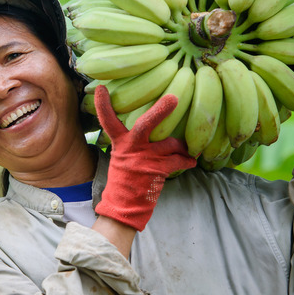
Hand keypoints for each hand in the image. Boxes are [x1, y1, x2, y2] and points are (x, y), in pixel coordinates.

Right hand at [93, 85, 196, 230]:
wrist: (124, 206)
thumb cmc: (124, 179)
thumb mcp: (120, 157)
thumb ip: (129, 142)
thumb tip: (148, 126)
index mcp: (119, 143)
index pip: (108, 120)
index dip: (103, 104)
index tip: (101, 88)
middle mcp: (131, 148)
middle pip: (145, 124)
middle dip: (160, 110)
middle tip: (173, 98)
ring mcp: (145, 159)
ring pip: (171, 144)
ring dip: (181, 146)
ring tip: (187, 148)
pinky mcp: (157, 170)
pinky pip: (179, 160)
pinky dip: (188, 160)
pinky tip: (192, 161)